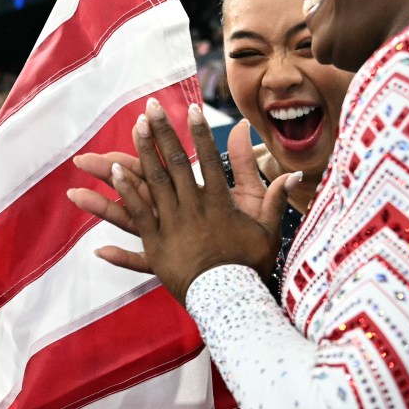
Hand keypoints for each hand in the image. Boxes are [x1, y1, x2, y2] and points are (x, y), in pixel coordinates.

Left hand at [78, 98, 297, 305]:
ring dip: (142, 152)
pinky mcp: (157, 245)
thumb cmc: (250, 268)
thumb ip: (275, 198)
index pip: (210, 159)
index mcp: (219, 202)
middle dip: (164, 131)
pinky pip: (138, 214)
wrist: (229, 302)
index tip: (193, 108)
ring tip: (134, 127)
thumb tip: (294, 172)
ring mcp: (173, 225)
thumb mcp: (268, 230)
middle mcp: (194, 207)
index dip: (201, 133)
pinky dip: (126, 193)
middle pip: (176, 162)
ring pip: (153, 182)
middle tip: (152, 106)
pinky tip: (114, 172)